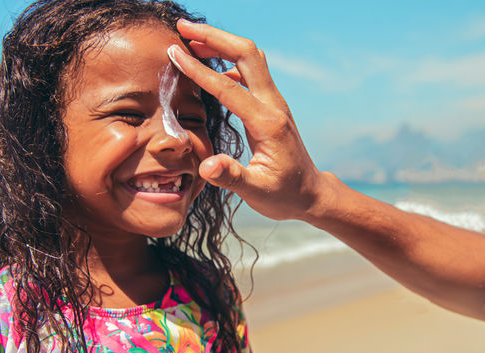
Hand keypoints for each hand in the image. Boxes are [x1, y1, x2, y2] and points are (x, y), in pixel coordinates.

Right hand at [168, 20, 328, 220]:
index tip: (174, 53)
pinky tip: (209, 66)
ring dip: (221, 43)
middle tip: (182, 27)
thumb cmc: (283, 195)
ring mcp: (274, 102)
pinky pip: (250, 71)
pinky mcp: (270, 105)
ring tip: (190, 40)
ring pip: (250, 58)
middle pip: (247, 53)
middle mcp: (273, 105)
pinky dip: (228, 60)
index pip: (228, 87)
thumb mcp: (257, 192)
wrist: (310, 194)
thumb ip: (231, 177)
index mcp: (267, 123)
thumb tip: (206, 166)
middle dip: (215, 36)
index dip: (199, 69)